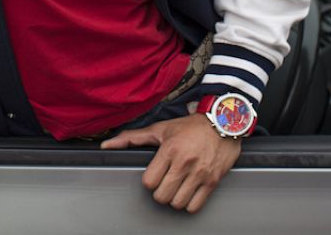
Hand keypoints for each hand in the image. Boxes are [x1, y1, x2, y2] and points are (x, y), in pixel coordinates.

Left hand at [100, 113, 241, 213]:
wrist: (224, 123)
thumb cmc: (190, 127)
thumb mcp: (160, 128)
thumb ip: (131, 138)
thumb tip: (106, 146)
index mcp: (169, 149)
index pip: (149, 182)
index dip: (149, 181)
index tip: (154, 175)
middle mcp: (185, 162)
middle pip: (162, 196)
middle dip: (160, 192)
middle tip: (165, 183)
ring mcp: (200, 173)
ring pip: (177, 203)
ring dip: (174, 199)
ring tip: (176, 188)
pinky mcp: (212, 181)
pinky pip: (195, 206)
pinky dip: (189, 204)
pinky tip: (188, 193)